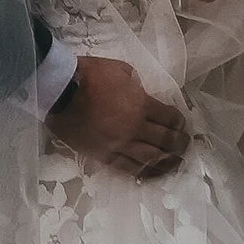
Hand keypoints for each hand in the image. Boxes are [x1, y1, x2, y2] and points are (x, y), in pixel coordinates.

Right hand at [47, 53, 187, 177]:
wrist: (60, 92)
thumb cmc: (90, 75)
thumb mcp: (121, 69)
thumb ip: (136, 84)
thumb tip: (142, 94)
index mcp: (141, 105)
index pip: (169, 118)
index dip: (179, 122)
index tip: (182, 125)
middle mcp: (134, 129)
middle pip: (164, 141)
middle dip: (179, 144)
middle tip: (184, 145)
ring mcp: (119, 145)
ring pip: (150, 159)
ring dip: (166, 161)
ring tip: (175, 162)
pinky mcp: (104, 156)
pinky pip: (128, 168)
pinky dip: (143, 172)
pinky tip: (152, 173)